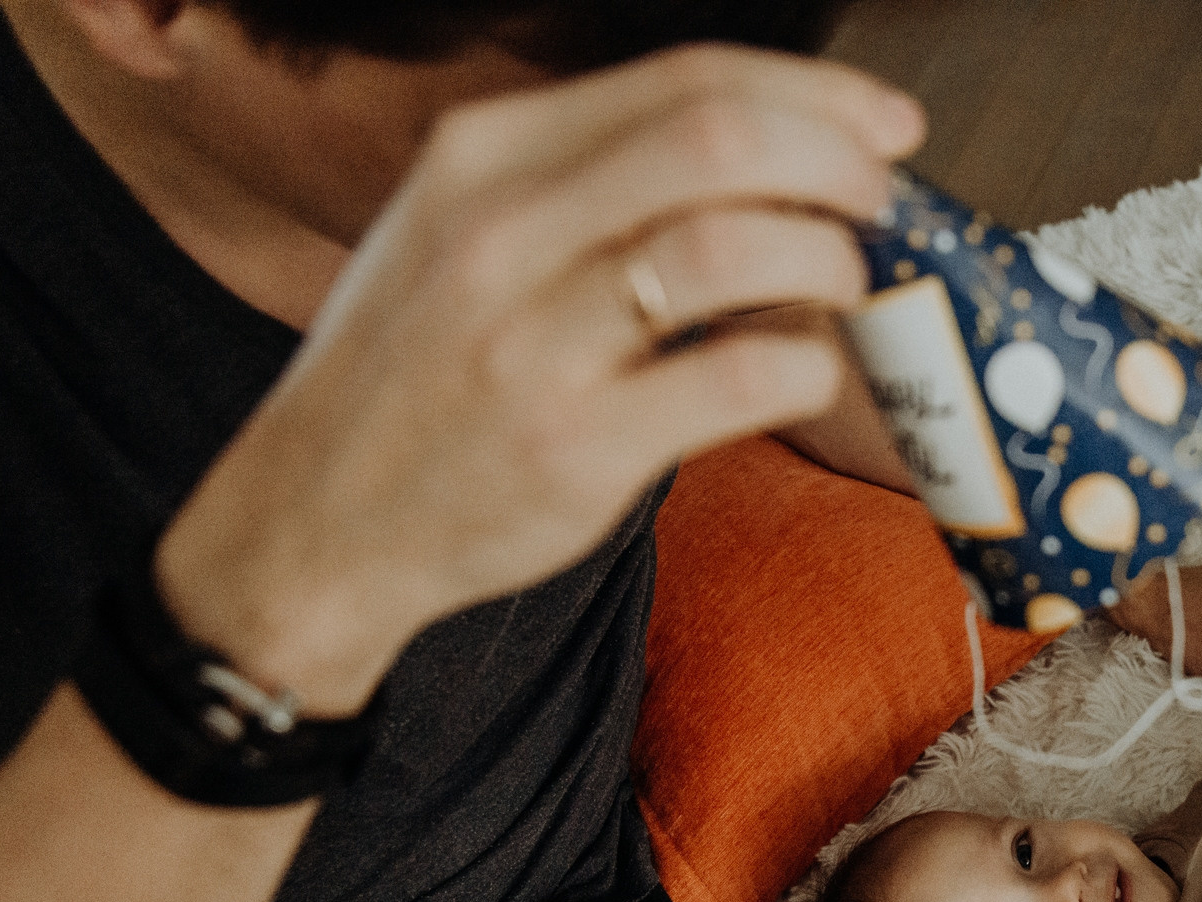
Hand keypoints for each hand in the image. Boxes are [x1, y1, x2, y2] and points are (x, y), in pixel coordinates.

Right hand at [158, 47, 923, 711]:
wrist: (316, 519)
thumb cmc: (419, 375)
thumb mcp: (464, 233)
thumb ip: (594, 185)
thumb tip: (771, 160)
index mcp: (481, 155)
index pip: (686, 82)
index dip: (816, 97)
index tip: (885, 127)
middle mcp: (501, 229)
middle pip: (721, 141)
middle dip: (837, 166)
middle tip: (882, 208)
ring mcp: (535, 340)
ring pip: (737, 249)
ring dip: (829, 263)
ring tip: (843, 292)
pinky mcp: (577, 445)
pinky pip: (740, 379)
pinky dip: (804, 365)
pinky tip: (801, 370)